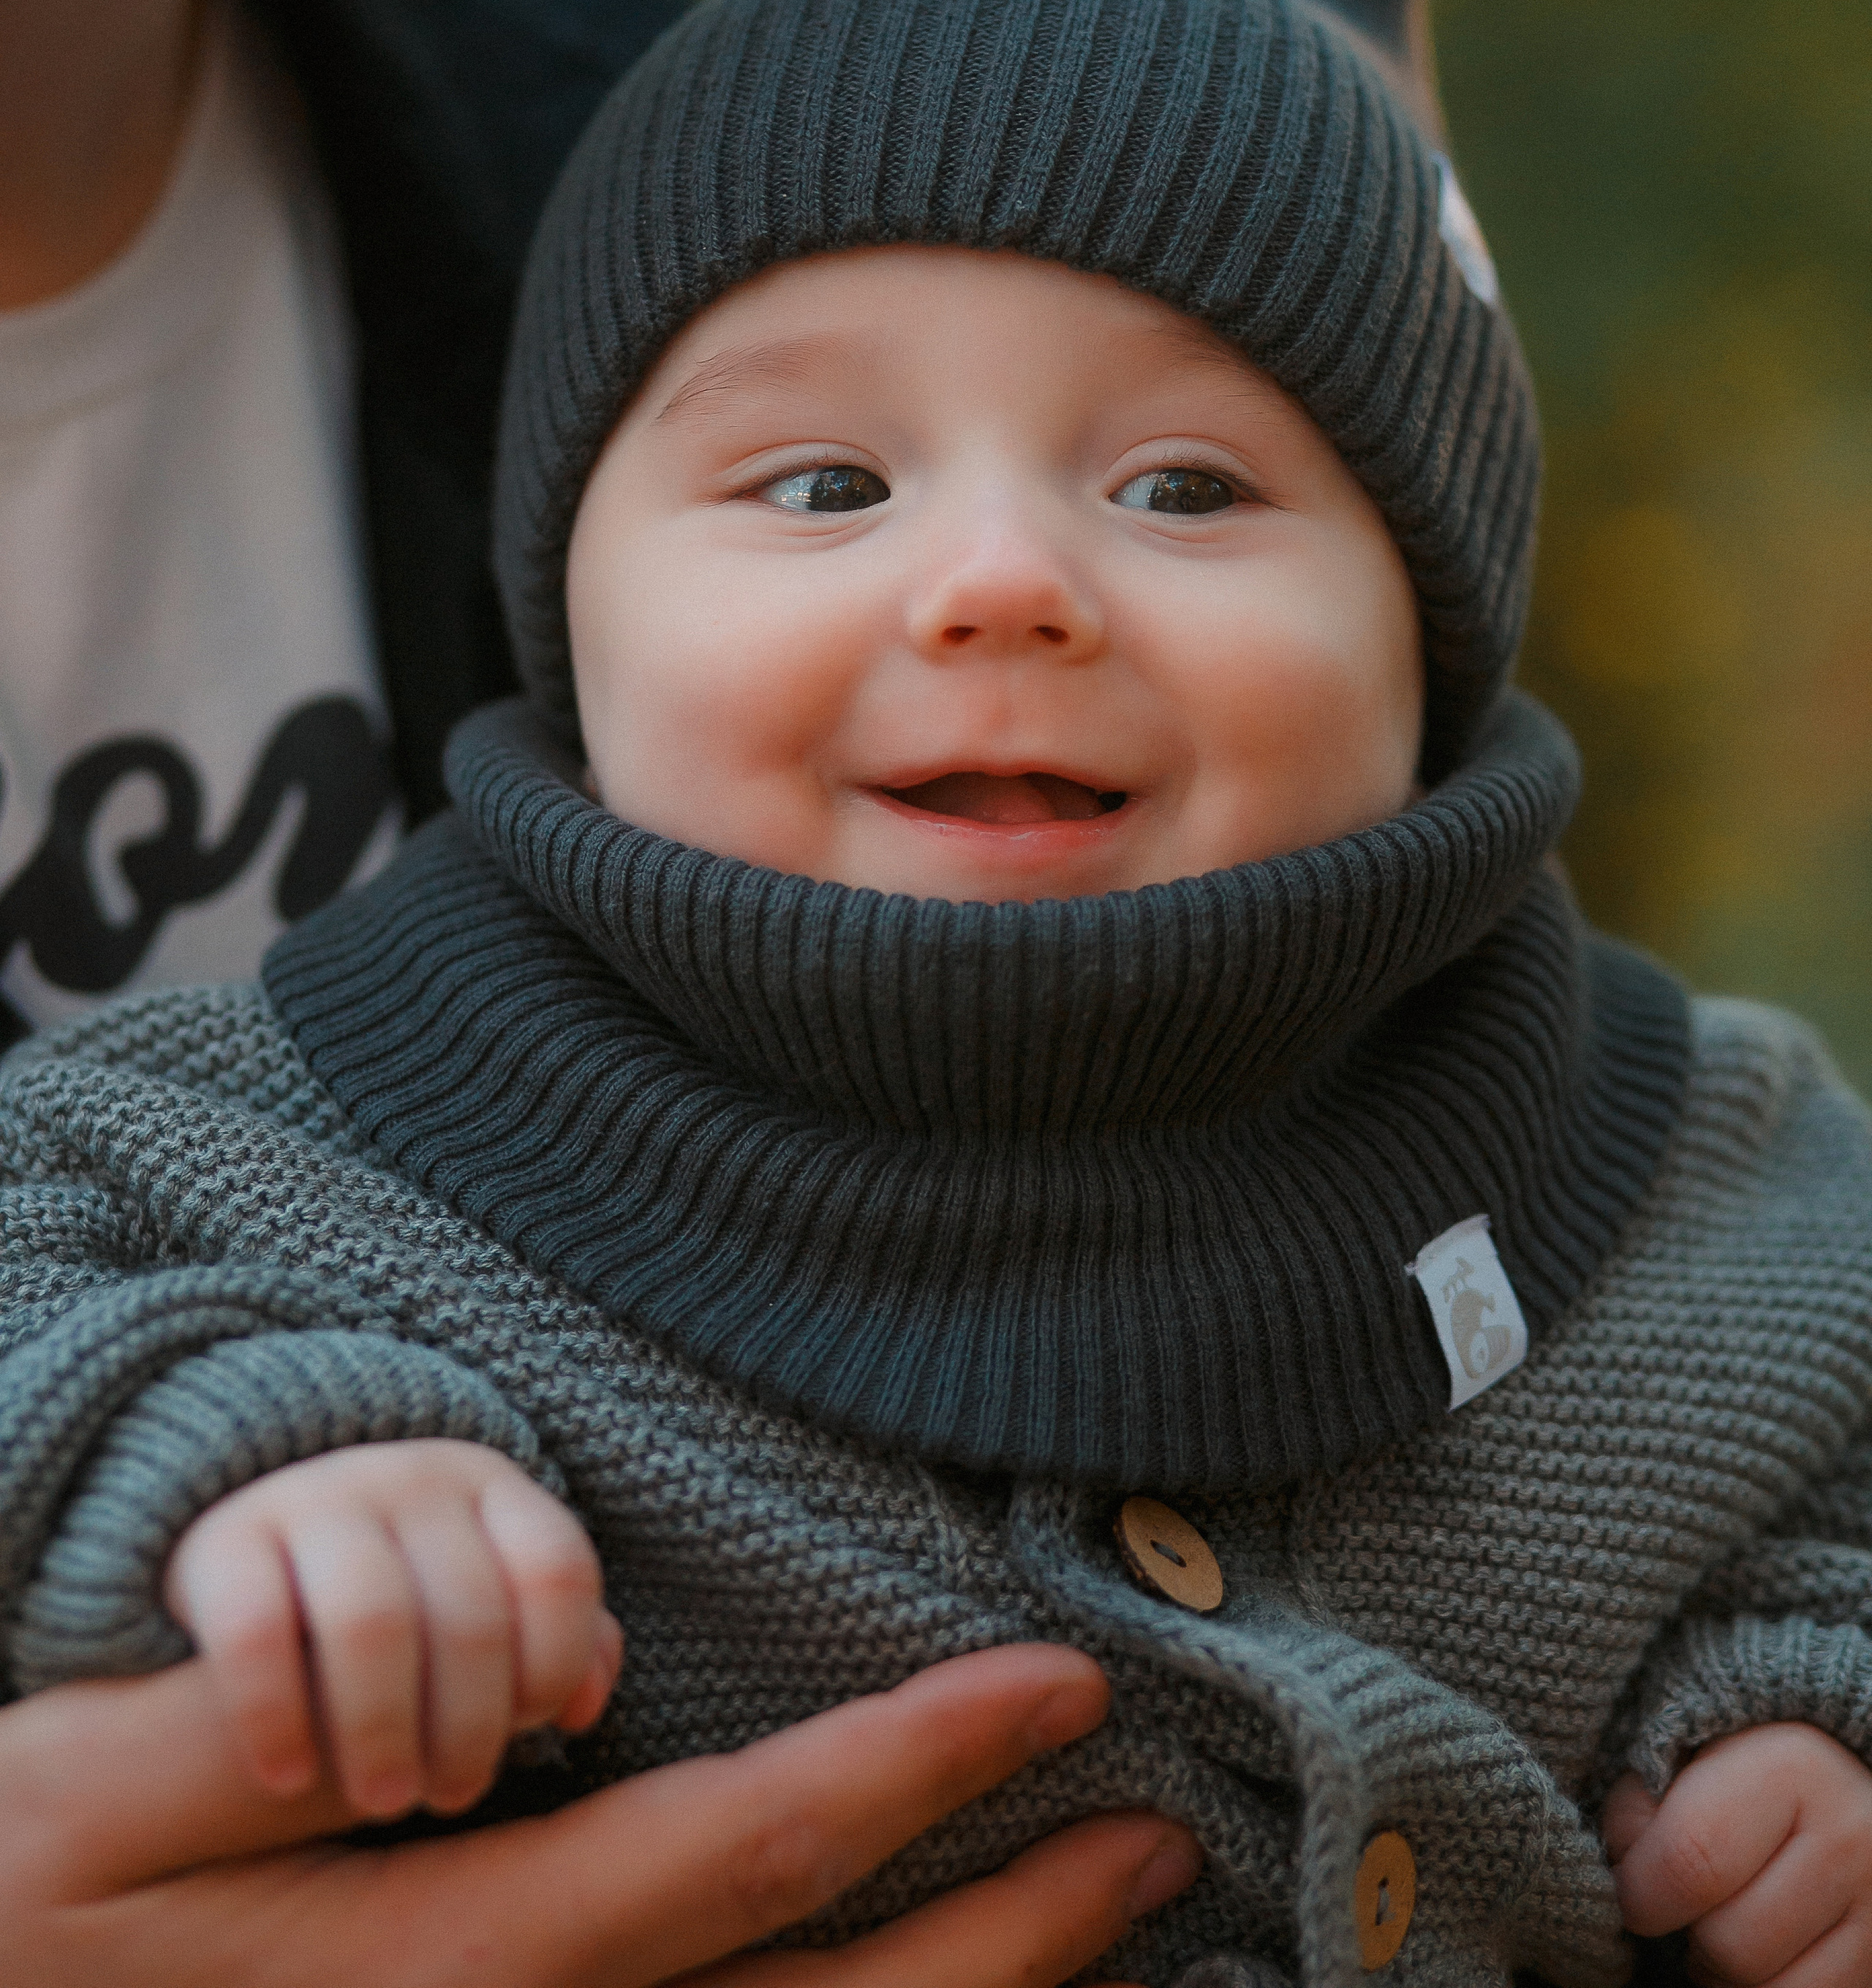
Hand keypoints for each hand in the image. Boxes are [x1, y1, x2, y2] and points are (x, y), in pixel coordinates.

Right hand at [1, 1642, 1200, 1987]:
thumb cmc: (26, 1894)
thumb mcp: (122, 1791)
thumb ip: (317, 1736)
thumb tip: (531, 1699)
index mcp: (458, 1969)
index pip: (746, 1853)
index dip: (918, 1768)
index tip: (1056, 1689)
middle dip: (1010, 1929)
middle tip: (1149, 1839)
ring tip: (1087, 1926)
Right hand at [162, 1437, 620, 1816]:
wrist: (253, 1534)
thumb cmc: (404, 1588)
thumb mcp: (487, 1594)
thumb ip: (555, 1640)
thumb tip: (586, 1706)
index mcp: (488, 1485)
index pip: (557, 1570)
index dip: (555, 1664)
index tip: (529, 1731)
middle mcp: (410, 1477)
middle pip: (469, 1614)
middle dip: (470, 1727)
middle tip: (449, 1796)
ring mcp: (316, 1497)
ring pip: (372, 1622)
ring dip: (384, 1730)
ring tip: (384, 1799)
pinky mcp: (223, 1538)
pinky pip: (256, 1631)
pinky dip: (274, 1716)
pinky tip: (285, 1777)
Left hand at [1606, 1723, 1871, 1985]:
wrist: (1834, 1784)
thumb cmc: (1741, 1770)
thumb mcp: (1687, 1753)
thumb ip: (1643, 1805)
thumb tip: (1623, 1870)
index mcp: (1791, 1767)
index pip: (1691, 1860)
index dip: (1640, 1892)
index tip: (1628, 1890)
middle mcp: (1848, 1838)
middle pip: (1730, 1944)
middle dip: (1687, 1937)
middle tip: (1679, 1909)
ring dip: (1726, 1974)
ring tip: (1722, 1926)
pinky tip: (1761, 1951)